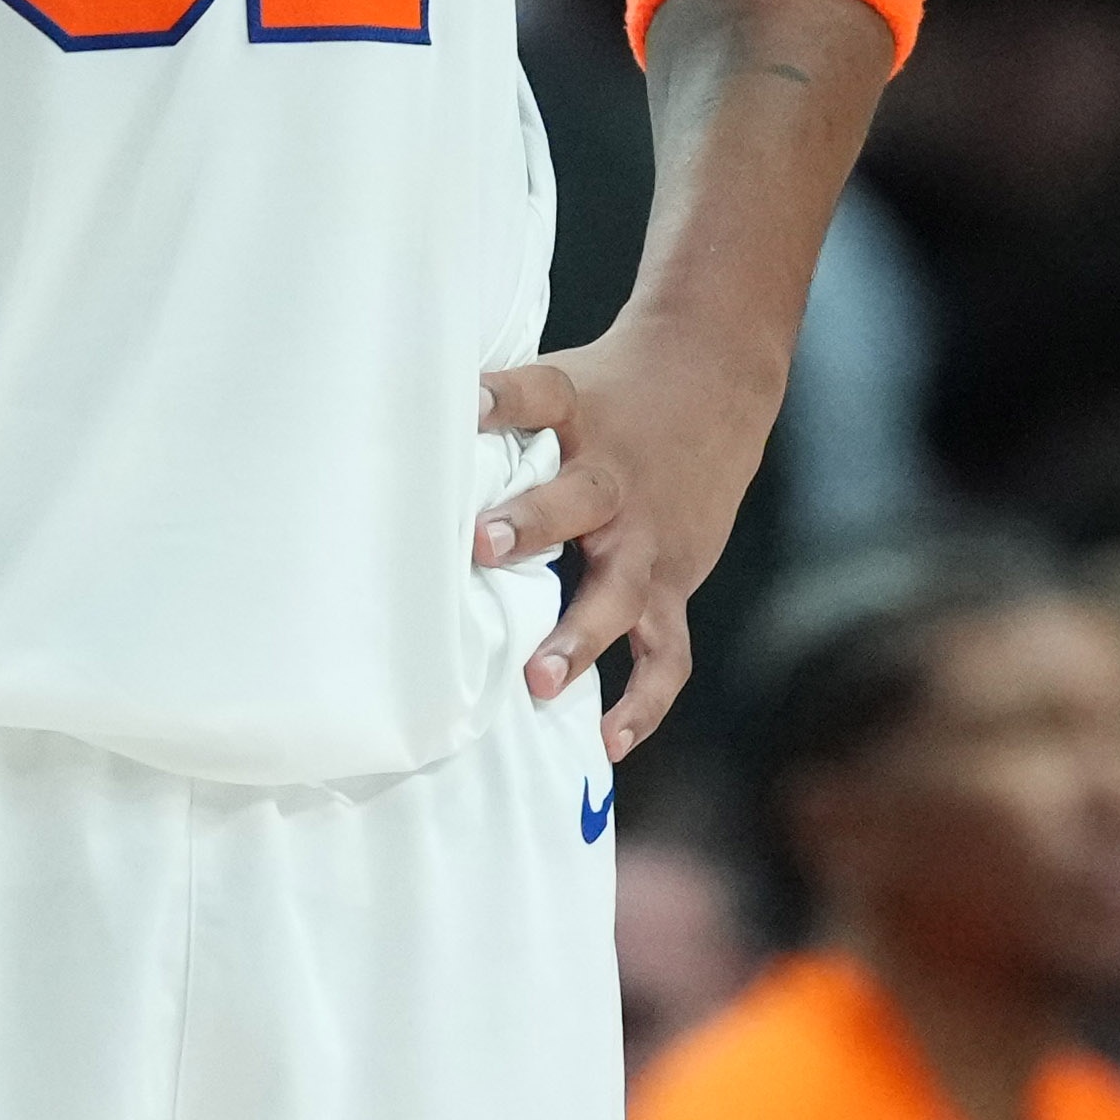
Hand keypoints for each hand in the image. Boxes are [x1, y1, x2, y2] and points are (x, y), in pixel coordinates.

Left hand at [479, 309, 792, 759]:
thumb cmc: (614, 391)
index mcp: (579, 415)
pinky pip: (665, 650)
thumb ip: (500, 411)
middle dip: (533, 524)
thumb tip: (402, 425)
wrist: (717, 378)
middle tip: (483, 546)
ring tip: (540, 682)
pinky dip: (642, 700)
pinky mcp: (672, 583)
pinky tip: (607, 741)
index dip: (501, 399)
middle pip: (578, 498)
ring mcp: (649, 539)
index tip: (465, 405)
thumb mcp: (563, 380)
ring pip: (620, 591)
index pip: (538, 395)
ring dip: (582, 635)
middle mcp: (615, 480)